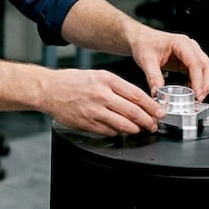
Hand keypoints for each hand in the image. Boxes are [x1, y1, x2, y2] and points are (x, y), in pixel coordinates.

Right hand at [39, 69, 164, 136]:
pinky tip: (121, 130)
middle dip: (147, 120)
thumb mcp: (97, 75)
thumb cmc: (72, 81)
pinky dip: (118, 132)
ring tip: (140, 129)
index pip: (136, 95)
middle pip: (132, 112)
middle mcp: (101, 95)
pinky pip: (109, 132)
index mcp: (106, 80)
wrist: (48, 89)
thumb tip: (137, 99)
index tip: (160, 111)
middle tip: (153, 124)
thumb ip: (117, 86)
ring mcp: (94, 110)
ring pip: (123, 124)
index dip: (152, 106)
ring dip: (135, 129)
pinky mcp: (87, 123)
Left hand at [130, 29, 208, 102]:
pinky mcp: (189, 59)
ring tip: (196, 97)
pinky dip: (199, 82)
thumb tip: (158, 93)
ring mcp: (191, 52)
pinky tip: (191, 91)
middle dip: (205, 85)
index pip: (195, 63)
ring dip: (204, 84)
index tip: (196, 94)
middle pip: (206, 66)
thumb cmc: (144, 43)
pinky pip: (200, 71)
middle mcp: (189, 46)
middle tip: (198, 99)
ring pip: (206, 69)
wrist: (141, 38)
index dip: (198, 80)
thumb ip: (153, 77)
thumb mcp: (146, 60)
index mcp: (181, 43)